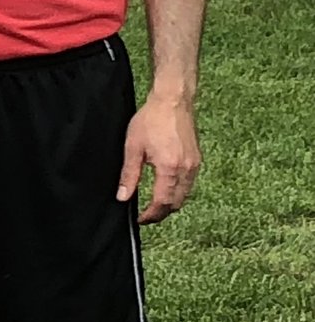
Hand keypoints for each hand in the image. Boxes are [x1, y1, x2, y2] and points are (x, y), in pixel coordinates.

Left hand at [118, 89, 200, 223]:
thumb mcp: (132, 148)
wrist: (172, 101)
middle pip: (177, 203)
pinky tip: (166, 189)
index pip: (163, 202)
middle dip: (162, 213)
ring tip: (154, 205)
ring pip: (185, 195)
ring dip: (171, 203)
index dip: (151, 215)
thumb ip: (129, 175)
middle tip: (146, 216)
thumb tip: (123, 197)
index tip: (141, 220)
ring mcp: (195, 165)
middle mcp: (187, 169)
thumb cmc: (151, 120)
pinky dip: (178, 192)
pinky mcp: (197, 159)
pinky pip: (189, 184)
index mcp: (170, 168)